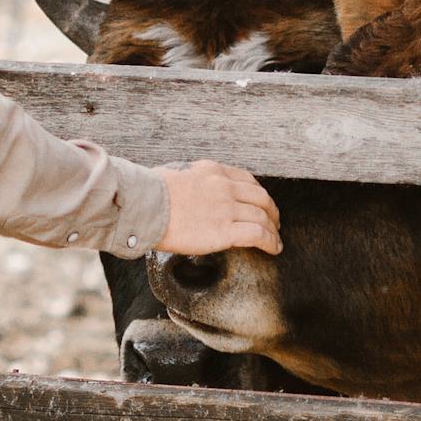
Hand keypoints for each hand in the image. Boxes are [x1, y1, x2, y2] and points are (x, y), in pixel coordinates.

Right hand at [155, 161, 278, 256]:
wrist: (144, 204)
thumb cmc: (148, 192)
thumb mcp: (174, 174)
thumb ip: (188, 182)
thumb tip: (183, 191)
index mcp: (212, 171)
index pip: (245, 179)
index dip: (258, 193)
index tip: (260, 202)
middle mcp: (224, 186)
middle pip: (260, 197)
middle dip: (271, 210)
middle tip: (273, 221)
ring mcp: (227, 208)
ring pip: (263, 217)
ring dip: (273, 229)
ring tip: (276, 239)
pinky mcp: (225, 230)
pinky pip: (258, 235)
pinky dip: (270, 242)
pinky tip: (274, 249)